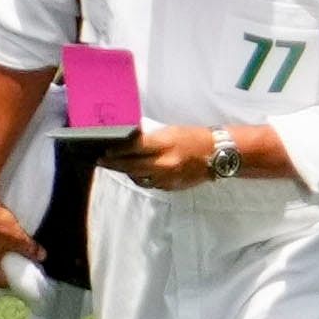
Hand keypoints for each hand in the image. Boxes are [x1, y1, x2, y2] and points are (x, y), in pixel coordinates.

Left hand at [116, 124, 251, 190]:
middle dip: (114, 164)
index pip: (134, 147)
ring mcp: (167, 177)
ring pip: (139, 177)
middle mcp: (164, 163)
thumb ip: (151, 138)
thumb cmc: (193, 137)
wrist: (216, 155)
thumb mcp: (171, 131)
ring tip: (116, 166)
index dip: (118, 150)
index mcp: (165, 144)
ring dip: (127, 172)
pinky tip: (136, 172)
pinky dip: (141, 177)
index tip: (105, 149)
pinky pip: (150, 184)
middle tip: (101, 161)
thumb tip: (129, 140)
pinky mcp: (171, 187)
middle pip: (132, 165)